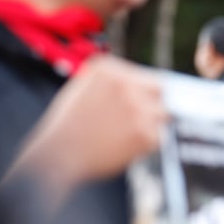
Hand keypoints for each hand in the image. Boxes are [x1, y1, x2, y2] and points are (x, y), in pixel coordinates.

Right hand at [11, 55, 167, 196]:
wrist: (58, 155)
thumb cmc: (69, 124)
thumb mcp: (83, 88)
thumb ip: (113, 82)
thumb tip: (145, 85)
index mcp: (108, 69)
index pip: (147, 75)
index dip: (148, 92)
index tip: (145, 102)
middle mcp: (126, 84)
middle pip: (161, 90)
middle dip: (155, 103)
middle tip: (142, 118)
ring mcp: (138, 108)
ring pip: (164, 113)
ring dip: (153, 123)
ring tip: (129, 133)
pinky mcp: (145, 133)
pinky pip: (160, 136)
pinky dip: (148, 143)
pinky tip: (126, 146)